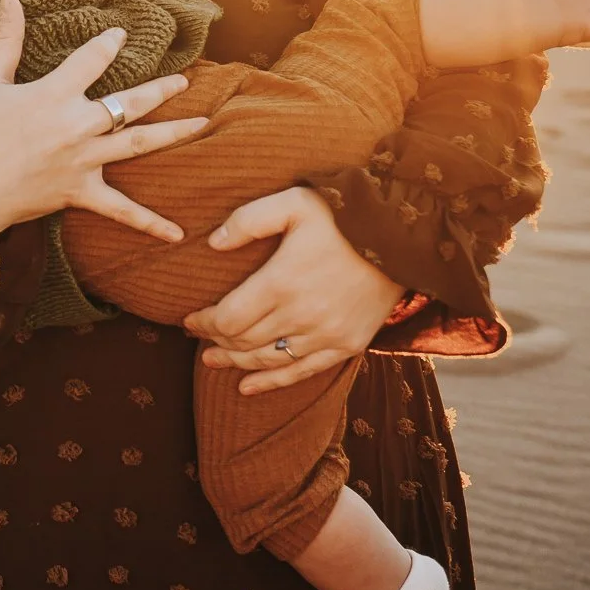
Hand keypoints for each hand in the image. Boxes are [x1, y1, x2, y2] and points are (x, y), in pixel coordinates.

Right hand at [0, 0, 208, 245]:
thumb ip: (5, 38)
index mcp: (53, 95)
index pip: (92, 60)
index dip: (109, 44)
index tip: (121, 35)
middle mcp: (76, 127)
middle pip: (129, 103)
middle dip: (160, 89)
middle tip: (184, 80)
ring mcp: (82, 162)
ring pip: (138, 145)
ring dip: (172, 133)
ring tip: (201, 123)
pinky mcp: (80, 193)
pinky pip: (121, 211)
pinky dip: (150, 224)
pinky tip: (177, 234)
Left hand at [184, 186, 404, 395]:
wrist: (402, 235)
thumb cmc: (343, 214)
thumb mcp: (292, 202)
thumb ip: (248, 220)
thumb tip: (213, 244)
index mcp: (281, 282)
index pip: (228, 317)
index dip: (202, 323)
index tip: (188, 320)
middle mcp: (301, 315)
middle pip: (243, 341)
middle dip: (215, 340)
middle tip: (198, 337)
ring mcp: (326, 334)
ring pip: (268, 360)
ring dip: (236, 363)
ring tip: (213, 360)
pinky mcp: (347, 344)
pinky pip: (303, 372)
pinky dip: (271, 383)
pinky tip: (247, 387)